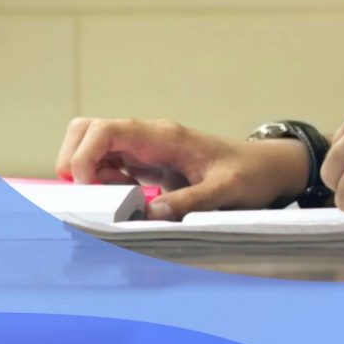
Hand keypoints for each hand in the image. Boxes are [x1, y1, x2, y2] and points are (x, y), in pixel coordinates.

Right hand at [55, 117, 304, 219]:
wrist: (268, 169)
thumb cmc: (250, 174)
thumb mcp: (226, 191)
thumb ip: (190, 201)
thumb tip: (149, 214)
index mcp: (164, 136)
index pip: (105, 130)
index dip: (85, 156)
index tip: (88, 188)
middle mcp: (148, 138)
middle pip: (88, 131)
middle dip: (75, 161)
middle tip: (91, 196)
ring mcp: (145, 150)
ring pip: (94, 150)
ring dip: (91, 177)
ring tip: (116, 202)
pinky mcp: (147, 165)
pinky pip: (110, 167)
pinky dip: (105, 185)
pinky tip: (128, 202)